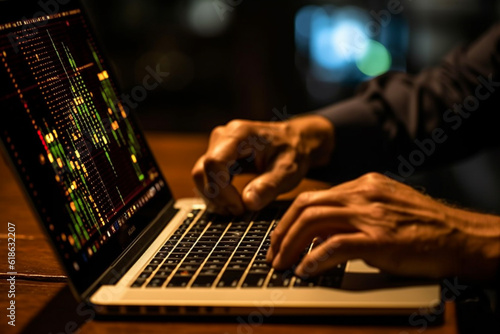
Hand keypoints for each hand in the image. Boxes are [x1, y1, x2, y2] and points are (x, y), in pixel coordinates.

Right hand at [191, 116, 333, 214]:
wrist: (295, 141)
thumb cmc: (293, 152)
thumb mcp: (288, 171)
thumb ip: (269, 186)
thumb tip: (248, 203)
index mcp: (240, 134)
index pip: (214, 162)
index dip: (221, 190)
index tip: (239, 207)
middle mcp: (224, 136)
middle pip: (203, 170)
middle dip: (217, 197)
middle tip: (239, 211)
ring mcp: (218, 145)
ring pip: (200, 175)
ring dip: (214, 197)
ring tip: (237, 209)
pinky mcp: (218, 156)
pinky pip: (206, 177)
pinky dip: (216, 193)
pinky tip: (233, 202)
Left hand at [268, 172, 499, 282]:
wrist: (462, 237)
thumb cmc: (425, 227)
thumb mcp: (385, 209)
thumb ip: (353, 214)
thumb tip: (319, 234)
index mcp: (364, 185)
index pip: (314, 197)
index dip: (290, 219)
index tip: (280, 237)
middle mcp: (364, 194)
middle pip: (307, 206)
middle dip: (282, 231)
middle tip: (273, 253)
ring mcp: (372, 215)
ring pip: (314, 222)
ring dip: (291, 245)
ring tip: (282, 264)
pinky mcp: (381, 239)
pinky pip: (336, 246)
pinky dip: (314, 259)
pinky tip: (305, 270)